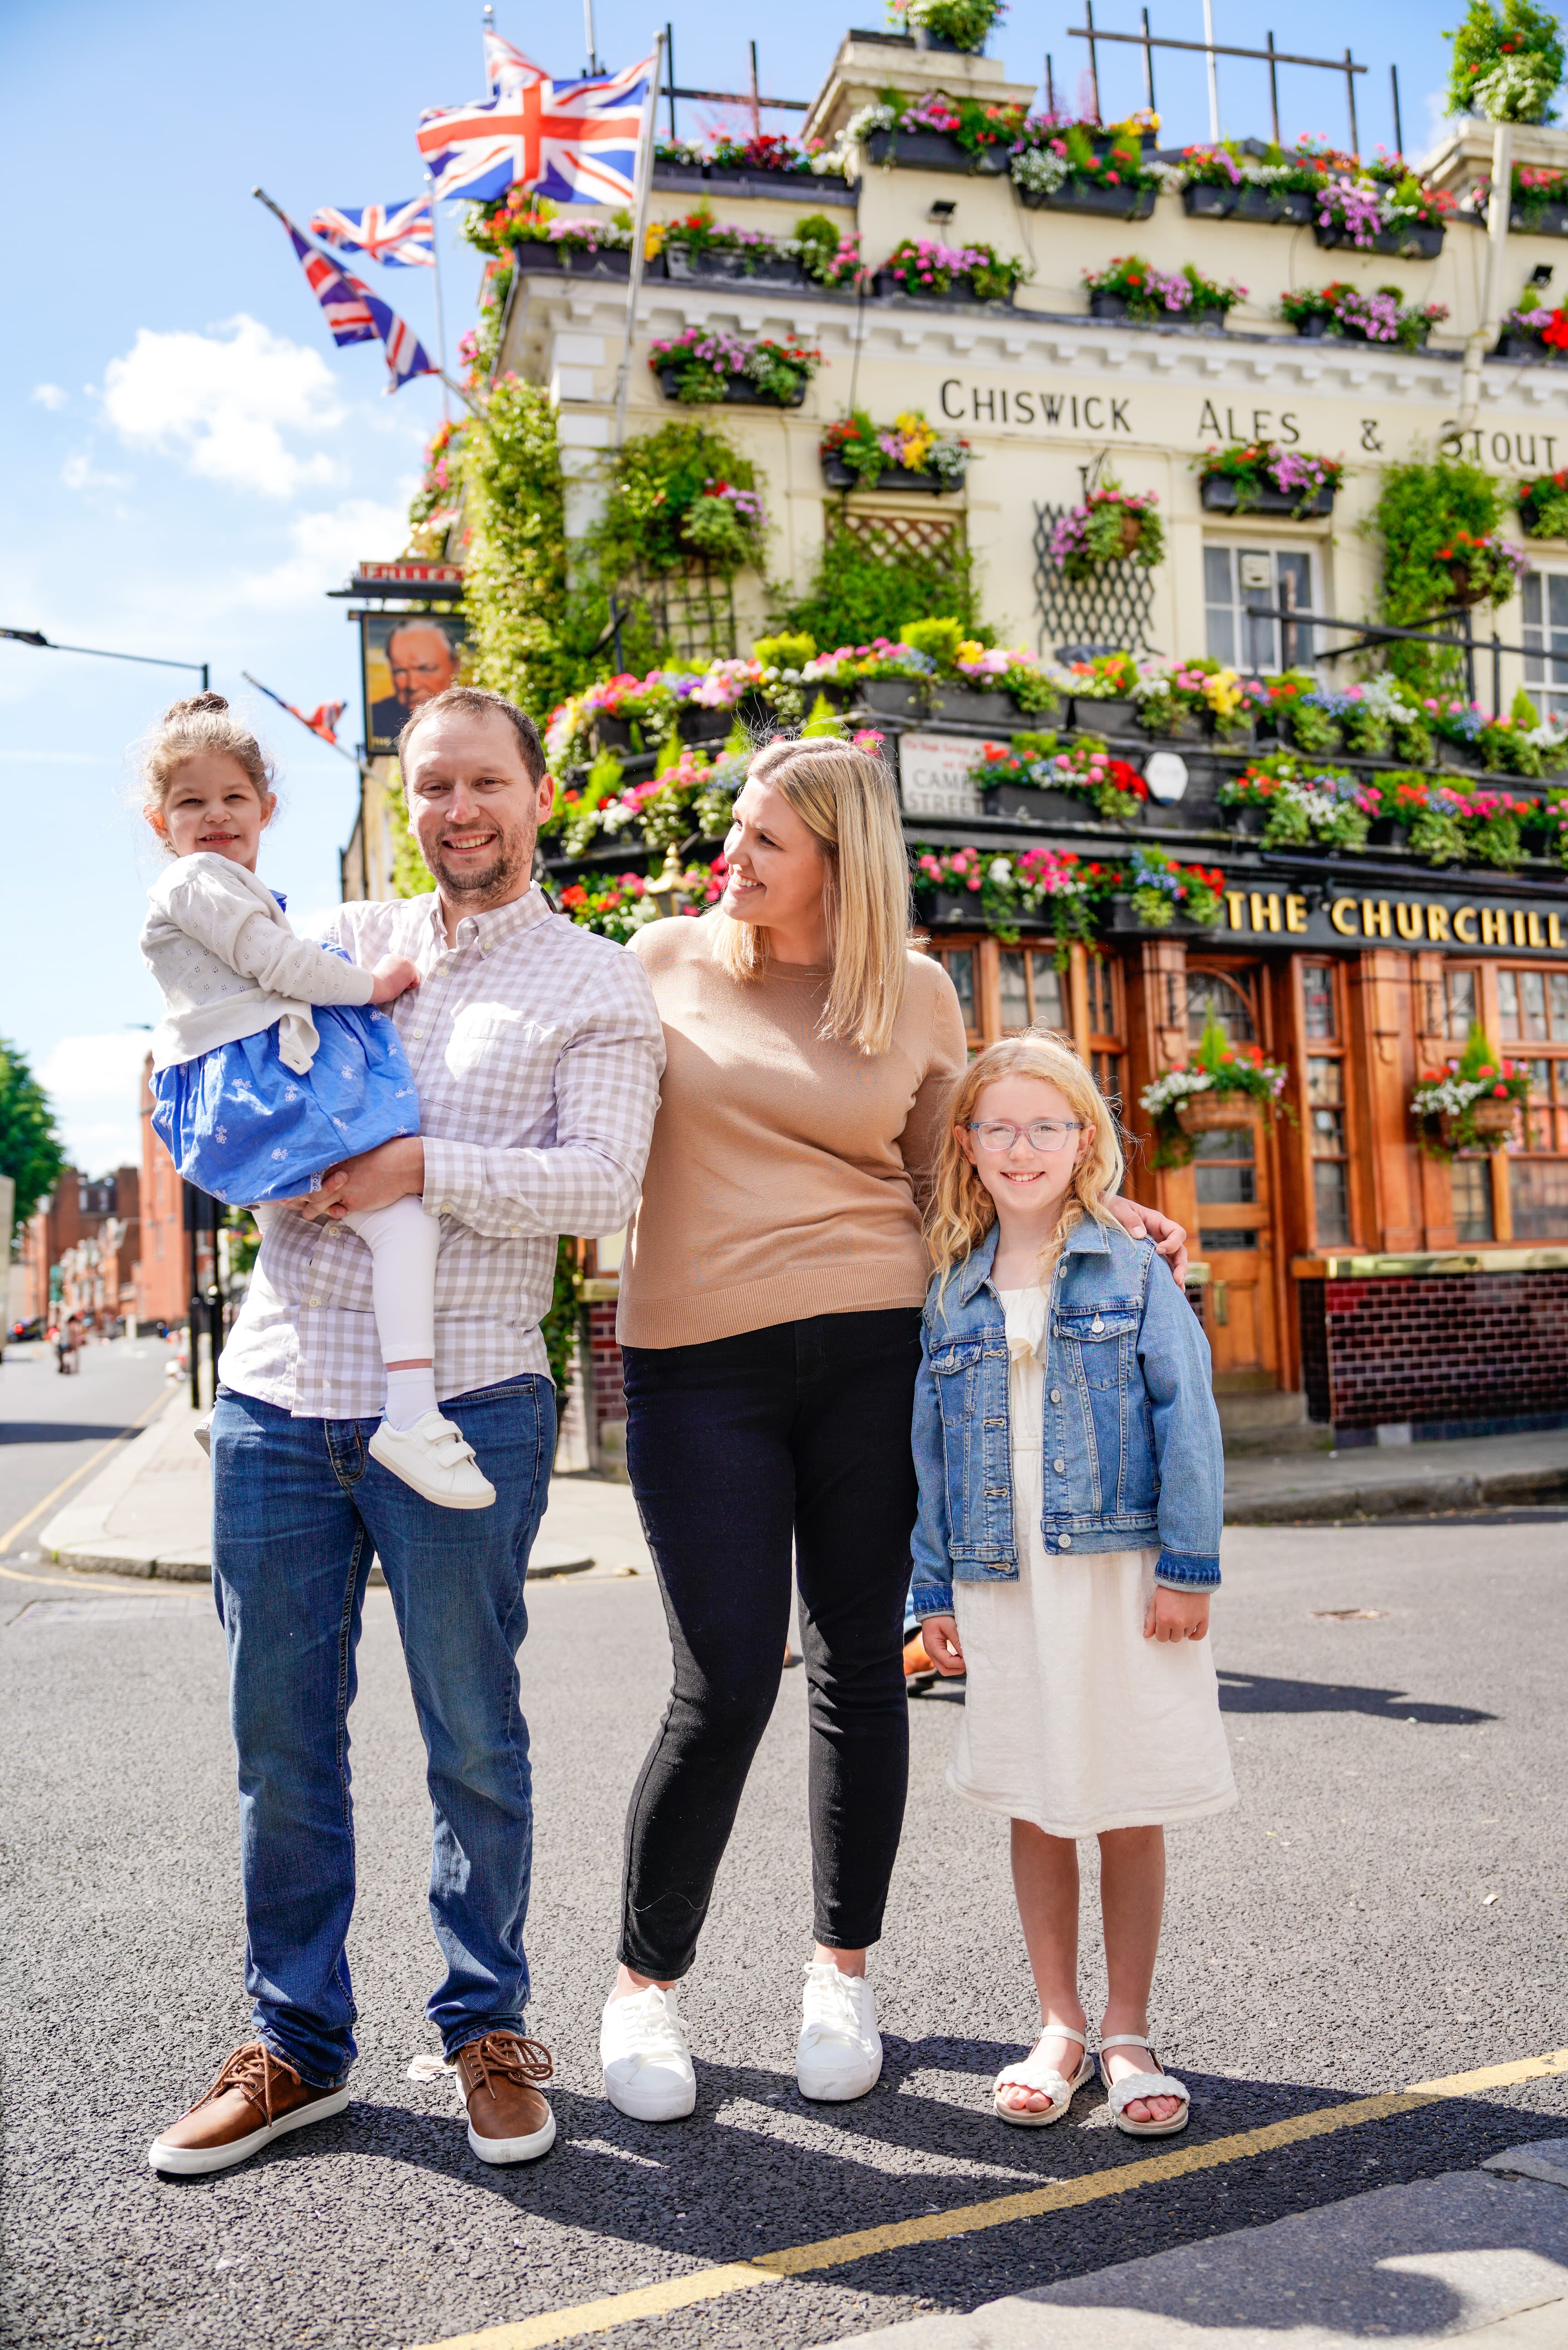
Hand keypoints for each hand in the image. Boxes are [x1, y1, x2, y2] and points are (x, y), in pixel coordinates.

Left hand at [296, 1137, 425, 1221]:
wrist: (403, 1165)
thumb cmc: (386, 1153)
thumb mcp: (360, 1148)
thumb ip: (345, 1155)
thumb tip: (338, 1157)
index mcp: (336, 1160)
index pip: (310, 1172)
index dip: (299, 1180)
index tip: (290, 1183)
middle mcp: (336, 1175)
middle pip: (310, 1189)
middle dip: (297, 1198)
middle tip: (286, 1202)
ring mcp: (344, 1190)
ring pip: (319, 1204)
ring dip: (311, 1210)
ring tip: (306, 1214)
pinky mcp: (355, 1203)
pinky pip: (338, 1212)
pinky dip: (333, 1214)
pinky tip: (332, 1214)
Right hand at [368, 954, 420, 1005]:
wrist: (375, 986)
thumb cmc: (377, 985)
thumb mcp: (382, 973)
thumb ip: (391, 970)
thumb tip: (399, 976)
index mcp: (390, 957)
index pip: (401, 966)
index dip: (398, 975)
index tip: (389, 980)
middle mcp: (399, 957)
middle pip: (410, 968)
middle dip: (405, 977)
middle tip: (393, 982)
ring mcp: (406, 962)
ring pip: (413, 975)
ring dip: (406, 982)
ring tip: (394, 983)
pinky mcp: (412, 970)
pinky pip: (416, 981)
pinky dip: (409, 987)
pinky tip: (399, 985)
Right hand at [921, 1614, 965, 1674]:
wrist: (930, 1609)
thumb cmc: (940, 1616)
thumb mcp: (950, 1626)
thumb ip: (958, 1641)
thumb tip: (967, 1654)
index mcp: (933, 1646)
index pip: (948, 1662)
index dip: (960, 1663)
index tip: (970, 1657)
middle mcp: (930, 1652)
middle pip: (944, 1670)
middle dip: (958, 1669)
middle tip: (969, 1662)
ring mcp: (932, 1652)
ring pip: (944, 1667)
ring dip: (955, 1666)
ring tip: (965, 1658)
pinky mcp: (935, 1650)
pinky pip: (944, 1662)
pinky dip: (953, 1662)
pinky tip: (960, 1654)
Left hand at [1105, 1196, 1187, 1286]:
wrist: (1101, 1210)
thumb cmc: (1112, 1206)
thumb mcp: (1119, 1209)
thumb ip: (1130, 1219)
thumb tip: (1141, 1234)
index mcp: (1157, 1221)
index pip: (1176, 1232)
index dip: (1172, 1242)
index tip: (1159, 1251)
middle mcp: (1160, 1235)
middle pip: (1179, 1250)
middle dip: (1181, 1265)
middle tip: (1176, 1280)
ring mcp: (1156, 1246)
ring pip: (1174, 1261)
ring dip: (1177, 1274)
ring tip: (1177, 1290)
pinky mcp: (1149, 1256)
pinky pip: (1162, 1266)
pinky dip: (1167, 1277)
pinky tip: (1168, 1290)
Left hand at [1143, 1586, 1210, 1643]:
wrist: (1187, 1573)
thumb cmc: (1168, 1586)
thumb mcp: (1155, 1601)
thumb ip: (1150, 1620)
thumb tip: (1147, 1636)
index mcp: (1164, 1619)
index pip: (1162, 1638)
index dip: (1161, 1632)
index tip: (1162, 1625)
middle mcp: (1178, 1623)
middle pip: (1174, 1638)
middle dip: (1171, 1631)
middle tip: (1172, 1620)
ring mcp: (1192, 1621)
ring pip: (1186, 1635)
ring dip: (1182, 1629)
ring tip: (1181, 1617)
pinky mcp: (1203, 1617)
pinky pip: (1200, 1634)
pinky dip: (1196, 1636)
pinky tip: (1191, 1634)